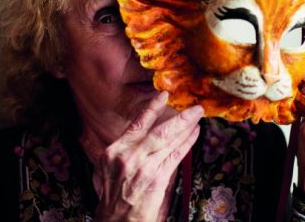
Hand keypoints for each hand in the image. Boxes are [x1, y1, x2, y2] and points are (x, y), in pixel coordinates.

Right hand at [81, 92, 202, 220]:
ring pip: (169, 141)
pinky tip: (194, 134)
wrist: (116, 220)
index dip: (152, 108)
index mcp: (114, 151)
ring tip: (197, 116)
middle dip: (179, 118)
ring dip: (186, 127)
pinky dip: (186, 144)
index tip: (163, 95)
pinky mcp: (156, 179)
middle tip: (194, 107)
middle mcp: (128, 157)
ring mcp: (143, 168)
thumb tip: (143, 132)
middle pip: (158, 131)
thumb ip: (125, 149)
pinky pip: (175, 157)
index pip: (137, 125)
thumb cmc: (113, 195)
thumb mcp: (108, 168)